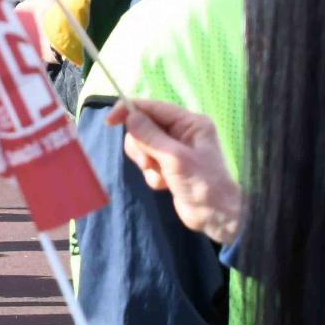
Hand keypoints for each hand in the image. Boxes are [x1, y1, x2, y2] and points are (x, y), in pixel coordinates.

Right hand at [105, 99, 243, 243]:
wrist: (216, 217)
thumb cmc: (203, 184)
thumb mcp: (175, 158)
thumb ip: (150, 136)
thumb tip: (129, 115)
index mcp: (189, 122)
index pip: (151, 107)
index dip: (128, 111)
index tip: (109, 121)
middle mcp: (181, 132)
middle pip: (142, 127)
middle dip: (141, 147)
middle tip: (149, 163)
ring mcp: (173, 149)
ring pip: (142, 146)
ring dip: (146, 163)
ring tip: (161, 176)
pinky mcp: (168, 165)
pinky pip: (147, 163)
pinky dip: (152, 175)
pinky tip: (166, 185)